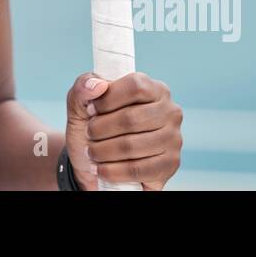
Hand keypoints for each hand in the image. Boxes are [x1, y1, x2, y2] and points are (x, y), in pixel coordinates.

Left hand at [64, 71, 181, 190]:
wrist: (93, 161)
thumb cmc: (93, 125)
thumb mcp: (82, 102)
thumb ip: (83, 86)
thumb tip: (97, 85)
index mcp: (154, 88)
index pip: (135, 86)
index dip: (108, 99)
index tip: (91, 110)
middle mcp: (170, 111)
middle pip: (131, 118)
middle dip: (100, 129)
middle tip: (89, 134)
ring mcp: (173, 139)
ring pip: (131, 146)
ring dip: (102, 151)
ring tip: (92, 152)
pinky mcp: (169, 165)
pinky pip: (137, 169)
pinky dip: (112, 171)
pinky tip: (101, 169)